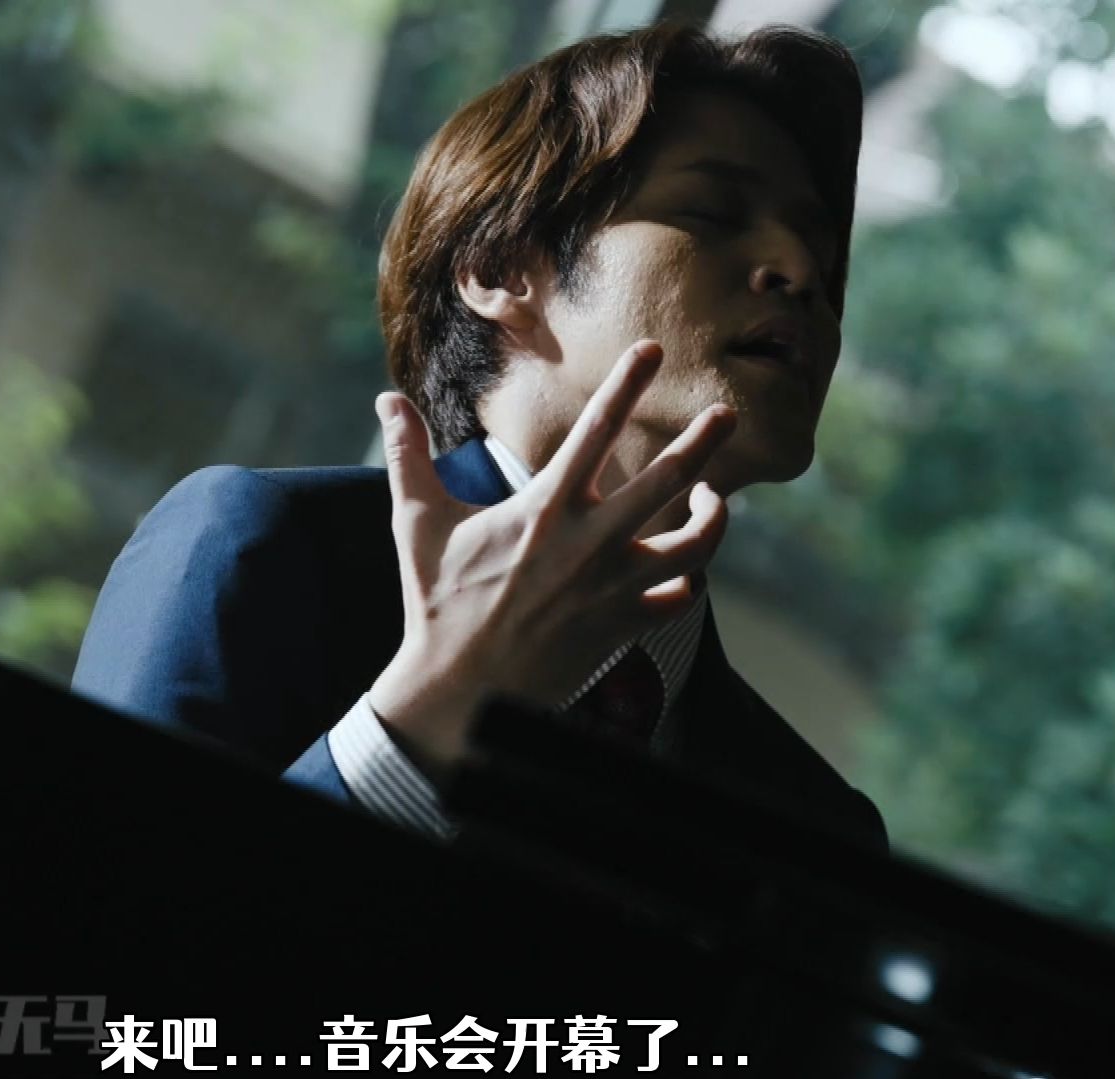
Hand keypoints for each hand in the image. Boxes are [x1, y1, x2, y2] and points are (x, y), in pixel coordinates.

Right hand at [368, 340, 736, 767]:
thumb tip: (385, 400)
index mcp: (545, 508)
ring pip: (694, 545)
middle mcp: (590, 542)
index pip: (596, 430)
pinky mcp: (624, 626)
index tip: (652, 350)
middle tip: (729, 414)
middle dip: (704, 442)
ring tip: (714, 498)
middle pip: (668, 481)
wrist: (462, 692)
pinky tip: (687, 568)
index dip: (627, 384)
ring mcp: (614, 587)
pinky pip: (679, 599)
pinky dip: (690, 581)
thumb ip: (409, 457)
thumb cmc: (438, 605)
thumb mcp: (416, 524)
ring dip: (714, 517)